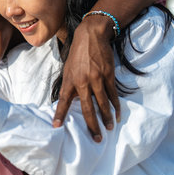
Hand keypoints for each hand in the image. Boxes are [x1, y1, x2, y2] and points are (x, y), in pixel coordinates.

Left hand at [53, 16, 119, 142]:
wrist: (91, 36)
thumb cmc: (77, 53)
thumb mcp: (68, 68)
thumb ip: (69, 84)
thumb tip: (69, 99)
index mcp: (69, 80)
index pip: (63, 101)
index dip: (59, 114)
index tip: (56, 126)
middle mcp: (82, 82)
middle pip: (87, 108)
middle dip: (92, 125)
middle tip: (96, 138)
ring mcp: (96, 79)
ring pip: (102, 104)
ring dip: (107, 118)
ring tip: (109, 128)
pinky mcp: (108, 76)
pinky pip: (112, 95)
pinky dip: (115, 105)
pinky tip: (117, 113)